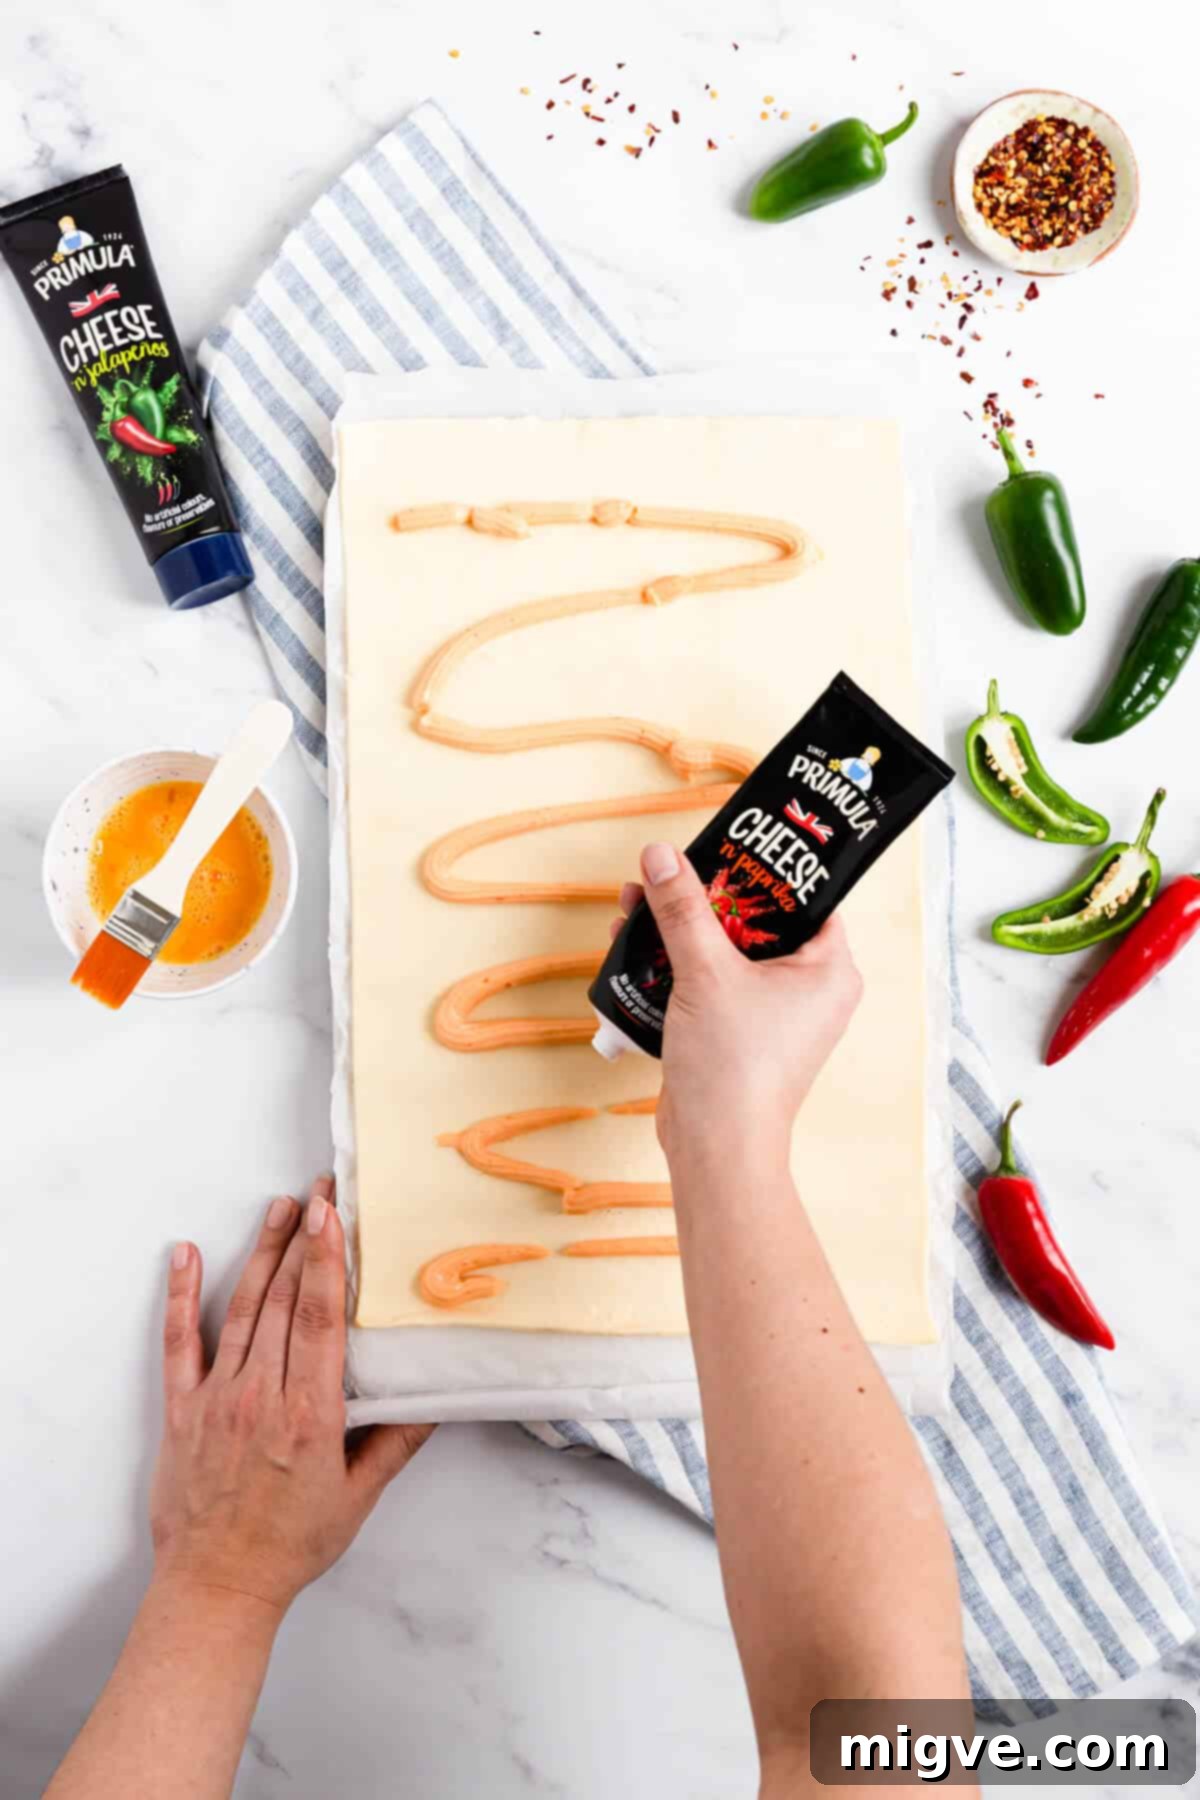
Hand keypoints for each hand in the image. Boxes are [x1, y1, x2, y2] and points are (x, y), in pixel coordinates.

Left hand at [151, 1176, 432, 1617]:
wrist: (218, 1587)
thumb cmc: (291, 1546)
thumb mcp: (358, 1497)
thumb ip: (396, 1441)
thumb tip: (437, 1395)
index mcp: (309, 1413)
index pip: (321, 1317)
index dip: (327, 1258)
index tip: (333, 1213)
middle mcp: (261, 1395)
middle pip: (285, 1298)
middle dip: (303, 1238)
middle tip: (319, 1191)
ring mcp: (217, 1398)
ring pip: (242, 1308)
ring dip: (261, 1251)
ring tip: (278, 1207)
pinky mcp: (182, 1409)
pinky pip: (179, 1341)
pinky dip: (179, 1294)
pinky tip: (183, 1254)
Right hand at [613, 845, 861, 1164]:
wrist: (716, 1148)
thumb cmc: (734, 1066)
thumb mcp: (706, 972)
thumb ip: (683, 909)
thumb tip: (660, 854)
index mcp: (830, 969)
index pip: (805, 897)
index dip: (764, 868)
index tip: (725, 843)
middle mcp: (810, 990)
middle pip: (756, 921)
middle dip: (704, 897)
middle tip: (669, 871)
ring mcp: (775, 1015)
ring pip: (727, 952)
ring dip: (681, 929)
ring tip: (636, 903)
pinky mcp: (740, 1034)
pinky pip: (711, 983)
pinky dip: (678, 965)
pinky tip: (635, 945)